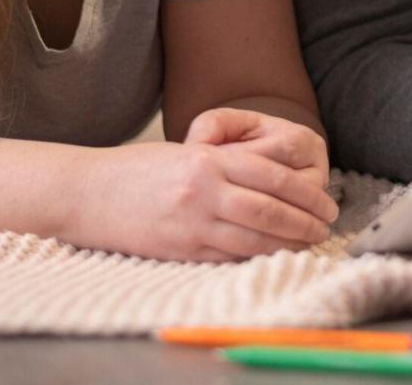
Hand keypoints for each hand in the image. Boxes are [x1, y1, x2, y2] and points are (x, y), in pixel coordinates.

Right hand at [72, 117, 337, 261]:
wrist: (85, 192)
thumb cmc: (136, 170)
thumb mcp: (184, 152)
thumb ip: (224, 163)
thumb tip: (269, 181)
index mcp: (208, 159)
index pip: (273, 176)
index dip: (306, 193)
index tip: (326, 202)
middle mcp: (204, 189)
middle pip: (271, 209)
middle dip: (306, 220)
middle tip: (326, 226)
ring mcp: (191, 222)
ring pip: (254, 238)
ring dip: (288, 244)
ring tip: (308, 244)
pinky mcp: (179, 249)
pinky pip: (228, 256)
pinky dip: (256, 258)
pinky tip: (272, 257)